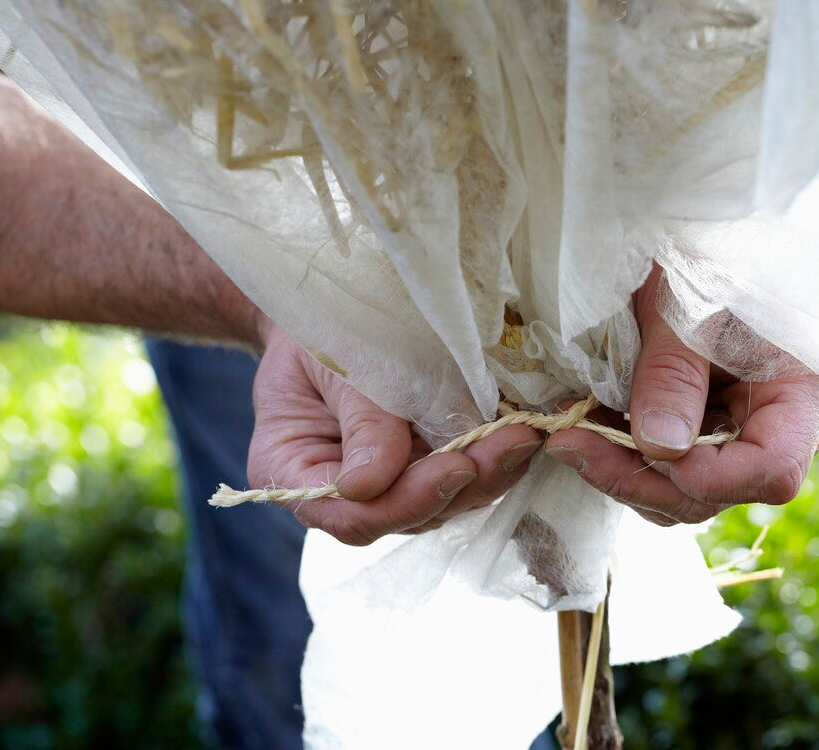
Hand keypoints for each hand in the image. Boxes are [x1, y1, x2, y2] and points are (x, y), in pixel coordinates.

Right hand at [247, 323, 543, 544]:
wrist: (321, 303)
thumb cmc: (312, 326)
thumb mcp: (327, 361)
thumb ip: (358, 421)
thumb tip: (371, 484)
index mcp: (293, 473)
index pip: (353, 515)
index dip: (407, 502)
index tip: (456, 469)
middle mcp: (341, 492)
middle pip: (405, 515)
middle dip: (465, 485)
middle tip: (514, 444)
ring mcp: (385, 482)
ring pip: (441, 502)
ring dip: (489, 474)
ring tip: (525, 436)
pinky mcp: (420, 463)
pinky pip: (457, 476)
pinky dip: (490, 459)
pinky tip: (519, 433)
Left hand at [545, 268, 818, 524]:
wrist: (684, 241)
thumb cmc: (699, 258)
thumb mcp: (684, 307)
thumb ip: (673, 375)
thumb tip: (659, 448)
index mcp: (798, 391)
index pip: (771, 469)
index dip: (711, 476)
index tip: (648, 450)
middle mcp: (772, 427)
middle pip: (716, 492)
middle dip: (639, 477)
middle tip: (571, 443)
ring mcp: (732, 435)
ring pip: (680, 494)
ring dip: (620, 473)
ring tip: (568, 432)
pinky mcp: (694, 433)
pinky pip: (660, 470)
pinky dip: (617, 458)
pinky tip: (580, 428)